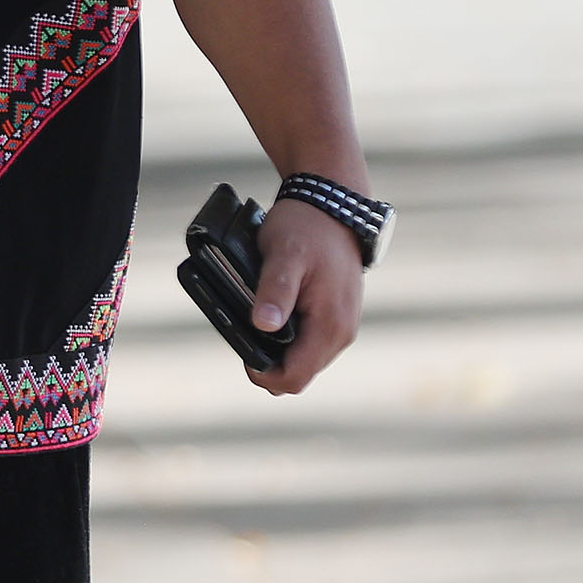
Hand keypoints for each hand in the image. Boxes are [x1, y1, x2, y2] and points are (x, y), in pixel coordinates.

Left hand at [247, 196, 364, 395]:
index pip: (295, 377)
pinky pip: (308, 341)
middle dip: (268, 362)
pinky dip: (288, 336)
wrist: (331, 205)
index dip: (264, 375)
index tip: (241, 354)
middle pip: (299, 372)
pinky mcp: (335, 315)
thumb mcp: (284, 255)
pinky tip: (270, 314)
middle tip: (244, 332)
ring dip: (277, 349)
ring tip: (255, 319)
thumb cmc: (307, 228)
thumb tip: (264, 326)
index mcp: (331, 325)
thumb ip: (275, 291)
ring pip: (303, 359)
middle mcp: (341, 332)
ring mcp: (341, 325)